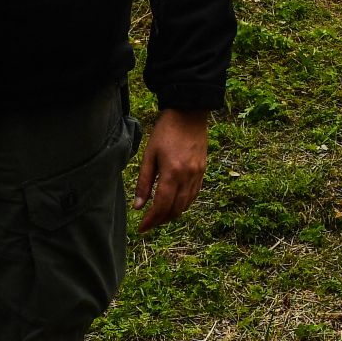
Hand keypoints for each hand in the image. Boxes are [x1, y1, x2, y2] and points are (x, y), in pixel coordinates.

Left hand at [133, 108, 209, 231]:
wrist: (189, 113)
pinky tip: (174, 203)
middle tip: (149, 223)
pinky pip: (194, 195)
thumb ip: (144, 182)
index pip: (162, 206)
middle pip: (175, 210)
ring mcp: (198, 174)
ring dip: (172, 214)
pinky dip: (184, 204)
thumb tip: (138, 206)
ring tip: (159, 216)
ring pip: (186, 205)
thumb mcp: (149, 155)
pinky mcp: (203, 171)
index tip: (141, 227)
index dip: (151, 220)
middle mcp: (188, 177)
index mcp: (172, 173)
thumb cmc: (166, 131)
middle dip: (161, 220)